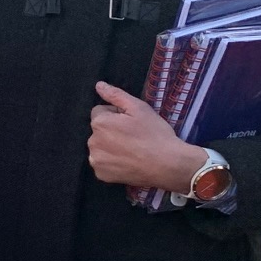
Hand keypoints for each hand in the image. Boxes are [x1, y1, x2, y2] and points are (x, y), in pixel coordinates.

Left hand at [87, 82, 206, 192]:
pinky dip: (112, 162)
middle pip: (99, 130)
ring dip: (110, 146)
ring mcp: (96, 160)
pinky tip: (128, 161)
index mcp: (99, 123)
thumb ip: (116, 95)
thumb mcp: (139, 108)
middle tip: (134, 136)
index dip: (116, 114)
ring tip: (132, 149)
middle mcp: (92, 142)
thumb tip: (98, 85)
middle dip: (112, 130)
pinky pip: (103, 163)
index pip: (100, 112)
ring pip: (100, 147)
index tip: (131, 122)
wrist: (168, 164)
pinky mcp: (101, 175)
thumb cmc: (155, 134)